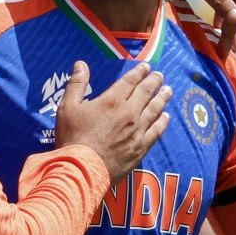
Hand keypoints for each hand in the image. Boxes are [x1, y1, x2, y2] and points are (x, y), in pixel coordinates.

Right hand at [55, 61, 170, 182]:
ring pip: (155, 110)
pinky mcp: (140, 148)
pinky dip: (162, 122)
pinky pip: (156, 131)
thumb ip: (76, 84)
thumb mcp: (67, 107)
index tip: (146, 67)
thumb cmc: (72, 138)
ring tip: (168, 91)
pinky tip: (166, 117)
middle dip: (154, 82)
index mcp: (112, 101)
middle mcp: (129, 113)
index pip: (130, 82)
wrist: (82, 169)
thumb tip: (81, 64)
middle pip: (146, 93)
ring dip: (162, 98)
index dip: (139, 72)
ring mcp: (137, 131)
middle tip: (160, 76)